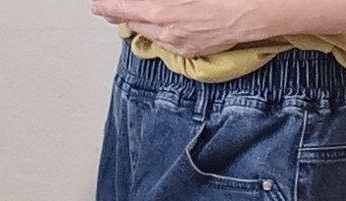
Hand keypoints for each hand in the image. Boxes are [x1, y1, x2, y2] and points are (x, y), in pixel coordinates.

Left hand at [90, 0, 267, 56]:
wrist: (247, 12)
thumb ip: (159, 0)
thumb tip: (145, 3)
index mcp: (159, 10)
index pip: (123, 7)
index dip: (108, 6)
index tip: (97, 4)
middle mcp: (165, 30)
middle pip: (133, 22)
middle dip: (117, 15)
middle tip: (106, 10)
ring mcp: (177, 43)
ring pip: (147, 34)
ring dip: (136, 24)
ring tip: (127, 19)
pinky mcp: (190, 50)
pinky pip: (165, 42)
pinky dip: (154, 33)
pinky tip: (154, 28)